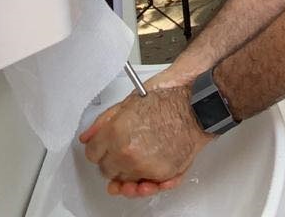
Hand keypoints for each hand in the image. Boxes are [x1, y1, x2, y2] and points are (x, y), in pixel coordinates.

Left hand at [79, 86, 212, 197]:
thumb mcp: (129, 102)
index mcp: (115, 134)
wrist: (196, 105)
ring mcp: (145, 167)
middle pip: (107, 170)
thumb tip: (88, 136)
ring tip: (136, 163)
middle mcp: (128, 154)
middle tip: (124, 149)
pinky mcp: (163, 175)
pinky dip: (149, 181)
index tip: (104, 146)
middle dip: (112, 162)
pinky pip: (148, 186)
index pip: (92, 154)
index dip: (98, 149)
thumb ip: (104, 122)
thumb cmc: (168, 98)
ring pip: (126, 182)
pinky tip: (148, 175)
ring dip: (129, 175)